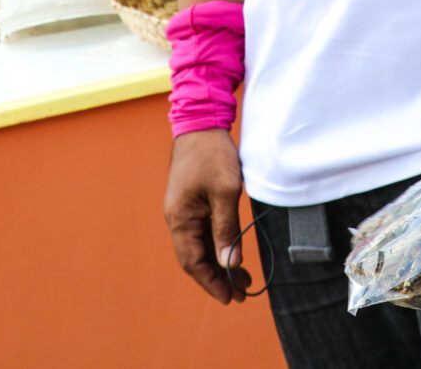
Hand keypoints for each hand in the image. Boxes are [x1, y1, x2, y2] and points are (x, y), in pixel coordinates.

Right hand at [163, 129, 252, 303]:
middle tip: (241, 293)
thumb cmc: (212, 154)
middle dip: (217, 277)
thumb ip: (226, 229)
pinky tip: (233, 252)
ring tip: (243, 279)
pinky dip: (218, 246)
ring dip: (219, 263)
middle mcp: (177, 218)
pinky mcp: (192, 202)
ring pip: (200, 246)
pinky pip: (203, 232)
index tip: (231, 297)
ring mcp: (183, 210)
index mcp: (180, 218)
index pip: (193, 262)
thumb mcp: (225, 192)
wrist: (201, 122)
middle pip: (195, 258)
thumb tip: (229, 263)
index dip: (212, 282)